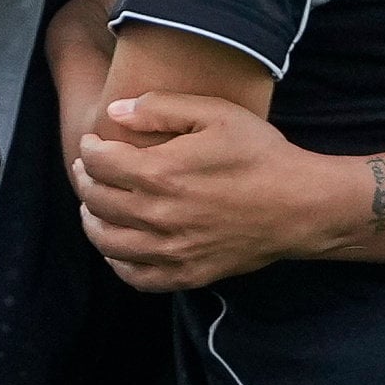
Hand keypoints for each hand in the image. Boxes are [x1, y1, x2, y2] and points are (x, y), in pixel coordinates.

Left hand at [73, 92, 342, 289]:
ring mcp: (171, 251)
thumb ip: (161, 108)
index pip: (101, 162)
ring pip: (108, 242)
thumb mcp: (216, 113)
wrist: (300, 206)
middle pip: (97, 200)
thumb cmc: (260, 154)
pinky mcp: (186, 274)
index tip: (92, 141)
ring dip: (91, 221)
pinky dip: (117, 262)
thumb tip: (116, 112)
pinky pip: (135, 276)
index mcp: (161, 173)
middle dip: (85, 180)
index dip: (90, 148)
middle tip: (87, 168)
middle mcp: (158, 216)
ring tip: (92, 206)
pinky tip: (118, 246)